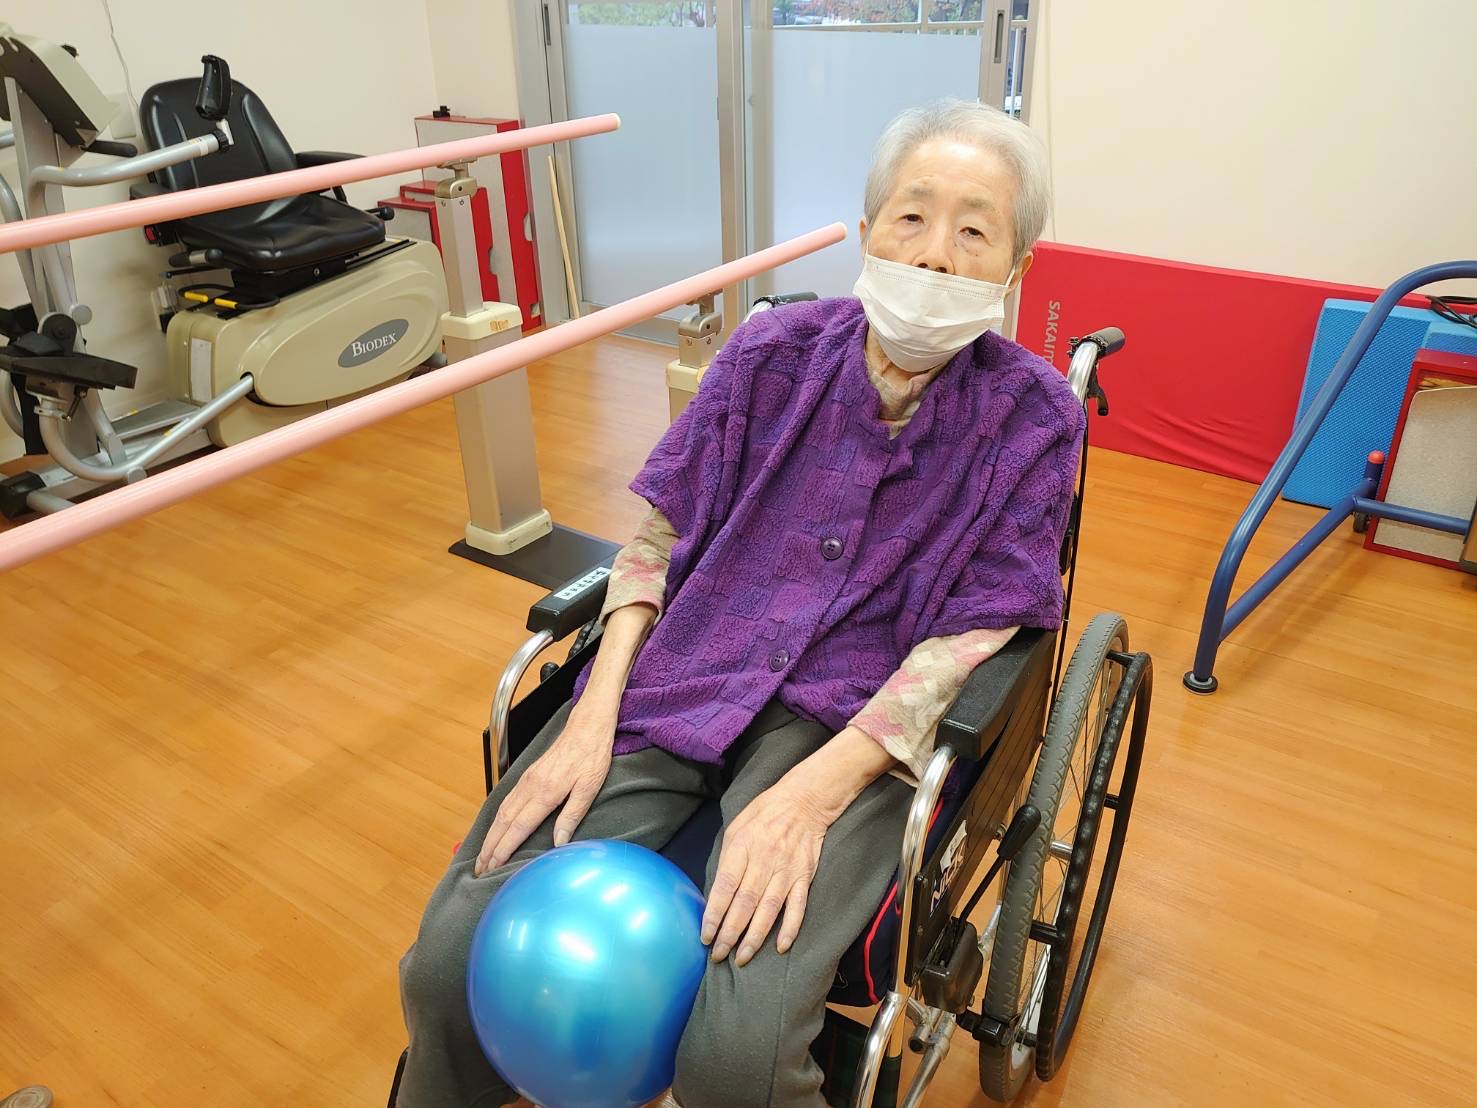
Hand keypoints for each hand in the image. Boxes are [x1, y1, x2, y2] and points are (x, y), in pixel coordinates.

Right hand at [474, 705, 614, 875]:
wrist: (587, 727)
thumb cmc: (592, 756)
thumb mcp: (589, 788)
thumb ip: (572, 816)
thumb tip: (558, 842)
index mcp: (546, 792)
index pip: (518, 827)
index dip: (503, 849)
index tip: (492, 867)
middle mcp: (530, 786)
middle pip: (503, 822)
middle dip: (489, 847)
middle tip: (479, 869)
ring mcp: (526, 779)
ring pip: (501, 811)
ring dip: (490, 835)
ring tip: (483, 855)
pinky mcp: (528, 775)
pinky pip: (506, 801)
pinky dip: (497, 819)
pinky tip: (496, 828)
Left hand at [702, 726, 896, 965]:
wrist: (805, 799)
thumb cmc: (765, 812)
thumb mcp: (737, 826)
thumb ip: (727, 857)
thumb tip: (715, 892)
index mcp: (742, 846)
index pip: (725, 886)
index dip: (714, 914)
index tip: (706, 936)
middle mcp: (764, 860)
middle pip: (745, 903)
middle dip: (730, 933)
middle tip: (719, 955)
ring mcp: (786, 870)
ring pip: (769, 909)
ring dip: (755, 937)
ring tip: (742, 958)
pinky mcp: (804, 876)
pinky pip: (797, 906)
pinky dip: (790, 927)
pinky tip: (780, 946)